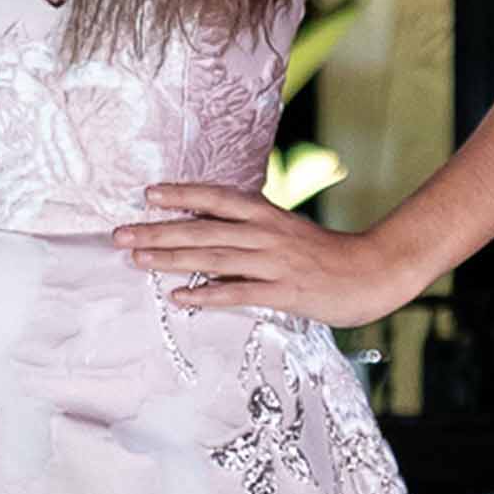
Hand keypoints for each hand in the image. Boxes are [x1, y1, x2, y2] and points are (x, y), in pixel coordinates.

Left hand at [113, 184, 420, 325]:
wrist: (373, 273)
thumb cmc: (325, 256)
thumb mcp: (287, 232)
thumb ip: (252, 230)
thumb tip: (211, 232)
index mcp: (267, 215)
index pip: (217, 198)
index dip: (182, 194)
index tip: (148, 194)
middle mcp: (266, 233)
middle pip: (204, 228)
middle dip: (159, 230)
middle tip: (120, 234)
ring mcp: (274, 262)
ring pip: (213, 257)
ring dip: (171, 259)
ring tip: (137, 259)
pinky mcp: (283, 291)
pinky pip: (237, 293)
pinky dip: (206, 295)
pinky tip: (178, 299)